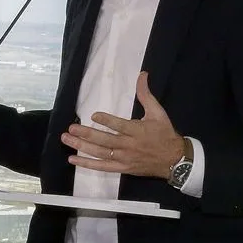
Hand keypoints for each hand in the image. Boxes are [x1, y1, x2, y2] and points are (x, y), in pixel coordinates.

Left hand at [62, 72, 185, 179]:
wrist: (175, 159)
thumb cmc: (165, 134)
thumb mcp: (158, 112)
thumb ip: (146, 94)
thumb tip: (142, 75)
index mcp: (138, 131)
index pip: (120, 126)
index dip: (107, 121)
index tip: (93, 115)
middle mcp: (129, 146)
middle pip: (105, 141)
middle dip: (87, 134)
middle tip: (71, 128)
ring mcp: (125, 159)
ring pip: (100, 153)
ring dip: (82, 147)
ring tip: (67, 139)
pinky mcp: (123, 168)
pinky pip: (103, 167)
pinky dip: (87, 164)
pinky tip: (73, 158)